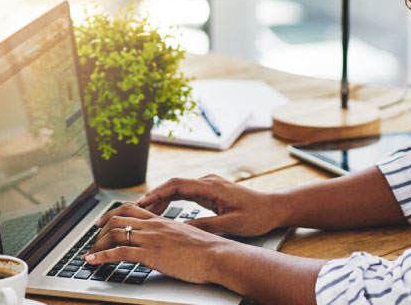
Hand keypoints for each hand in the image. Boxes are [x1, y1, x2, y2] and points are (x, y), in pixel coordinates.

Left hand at [85, 204, 240, 283]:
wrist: (217, 256)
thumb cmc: (207, 250)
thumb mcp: (186, 236)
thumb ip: (172, 235)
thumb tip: (167, 241)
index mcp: (161, 221)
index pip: (130, 210)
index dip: (112, 214)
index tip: (102, 223)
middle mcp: (153, 226)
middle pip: (117, 219)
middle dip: (100, 230)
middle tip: (92, 239)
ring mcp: (150, 239)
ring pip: (114, 234)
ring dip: (98, 244)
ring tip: (90, 253)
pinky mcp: (150, 254)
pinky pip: (118, 253)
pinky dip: (101, 257)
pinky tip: (92, 261)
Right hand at [136, 174, 283, 236]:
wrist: (274, 208)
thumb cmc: (257, 215)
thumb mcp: (231, 224)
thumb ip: (206, 225)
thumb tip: (182, 229)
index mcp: (212, 186)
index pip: (177, 185)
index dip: (157, 193)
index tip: (142, 203)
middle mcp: (208, 182)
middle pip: (173, 186)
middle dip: (153, 197)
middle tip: (136, 210)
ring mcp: (208, 186)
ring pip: (177, 190)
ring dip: (161, 200)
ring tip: (144, 213)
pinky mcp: (209, 192)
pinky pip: (184, 194)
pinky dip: (171, 202)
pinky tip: (162, 212)